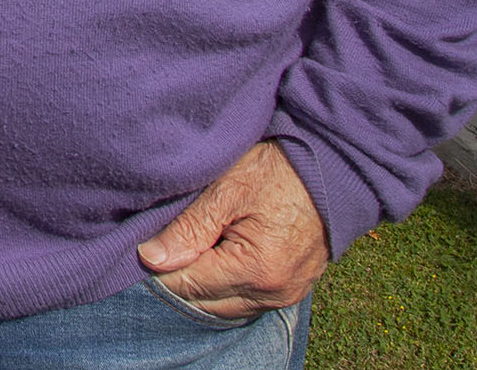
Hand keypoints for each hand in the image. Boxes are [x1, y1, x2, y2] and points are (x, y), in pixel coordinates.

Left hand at [137, 141, 327, 318]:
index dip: (160, 267)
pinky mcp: (292, 290)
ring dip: (202, 284)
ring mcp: (286, 295)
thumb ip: (188, 228)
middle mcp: (273, 293)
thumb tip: (150, 258)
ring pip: (224, 307)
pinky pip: (246, 301)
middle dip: (179, 277)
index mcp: (256, 270)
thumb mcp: (226, 190)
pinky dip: (225, 286)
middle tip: (166, 242)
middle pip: (205, 303)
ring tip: (192, 246)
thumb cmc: (278, 171)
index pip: (188, 286)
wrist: (332, 168)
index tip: (145, 243)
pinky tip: (215, 257)